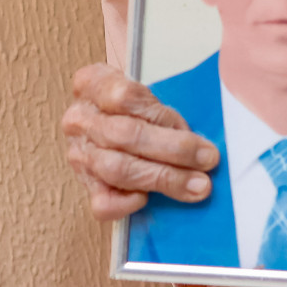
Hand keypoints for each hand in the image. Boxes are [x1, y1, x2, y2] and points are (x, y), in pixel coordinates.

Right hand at [62, 63, 219, 221]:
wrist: (108, 120)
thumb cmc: (132, 105)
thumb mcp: (146, 89)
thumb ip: (164, 108)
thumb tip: (199, 142)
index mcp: (92, 82)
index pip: (126, 97)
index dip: (164, 117)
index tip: (196, 133)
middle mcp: (80, 118)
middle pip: (125, 135)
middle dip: (173, 150)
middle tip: (207, 160)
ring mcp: (79, 153)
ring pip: (118, 169)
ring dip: (162, 178)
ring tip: (195, 185)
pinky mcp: (85, 183)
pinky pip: (102, 202)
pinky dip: (127, 204)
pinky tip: (148, 198)